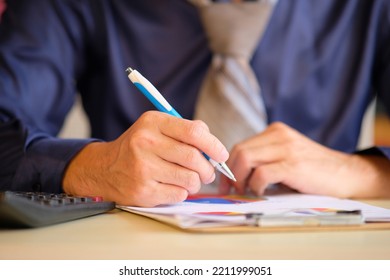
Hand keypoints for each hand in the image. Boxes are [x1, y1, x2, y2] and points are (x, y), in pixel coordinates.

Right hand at [62, 111, 228, 206]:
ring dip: (197, 182)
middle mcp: (146, 143)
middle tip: (209, 173)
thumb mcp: (156, 128)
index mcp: (153, 123)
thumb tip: (214, 145)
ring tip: (191, 180)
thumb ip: (185, 130)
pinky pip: (178, 194)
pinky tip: (173, 187)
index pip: (194, 132)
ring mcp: (143, 169)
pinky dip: (182, 192)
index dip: (214, 145)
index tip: (221, 155)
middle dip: (208, 169)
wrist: (104, 169)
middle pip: (194, 158)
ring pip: (189, 179)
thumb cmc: (138, 148)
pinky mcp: (143, 191)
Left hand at [219, 122, 389, 197]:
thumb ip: (265, 160)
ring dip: (239, 179)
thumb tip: (236, 177)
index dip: (228, 166)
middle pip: (239, 151)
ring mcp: (286, 148)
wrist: (347, 174)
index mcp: (275, 132)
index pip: (240, 146)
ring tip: (245, 192)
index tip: (226, 183)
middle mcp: (279, 135)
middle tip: (230, 191)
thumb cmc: (313, 170)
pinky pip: (261, 173)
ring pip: (245, 158)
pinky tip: (261, 192)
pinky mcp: (293, 165)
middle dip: (229, 174)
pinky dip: (255, 186)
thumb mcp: (286, 156)